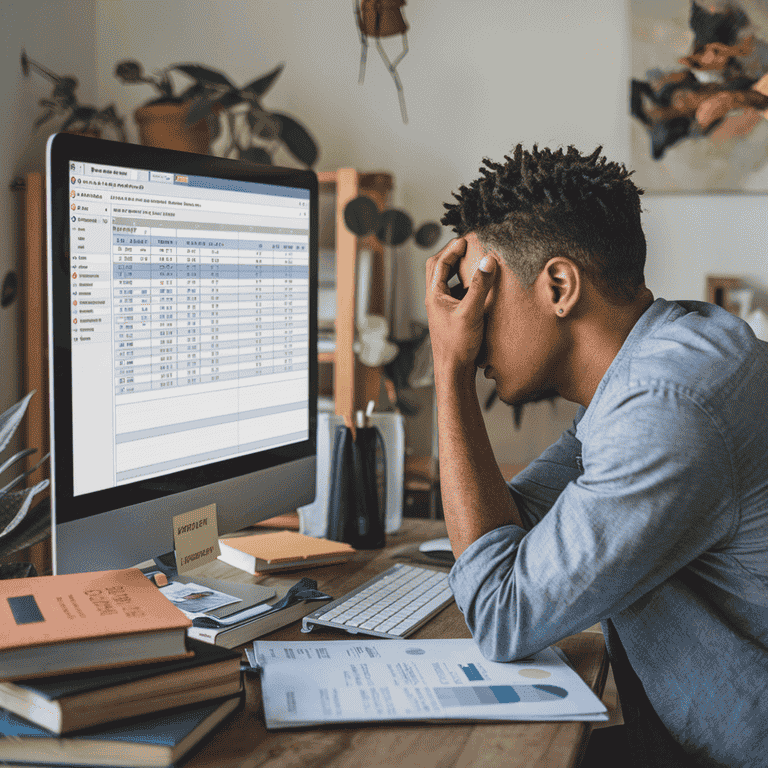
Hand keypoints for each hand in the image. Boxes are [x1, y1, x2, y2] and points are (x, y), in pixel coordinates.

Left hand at [425, 237, 495, 376]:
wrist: (454, 372)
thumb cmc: (458, 346)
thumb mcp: (471, 312)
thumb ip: (481, 285)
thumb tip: (488, 260)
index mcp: (434, 296)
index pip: (439, 263)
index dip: (452, 249)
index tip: (466, 240)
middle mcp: (435, 301)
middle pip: (437, 269)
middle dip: (451, 255)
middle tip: (466, 247)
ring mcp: (442, 309)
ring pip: (446, 282)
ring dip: (457, 270)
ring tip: (473, 263)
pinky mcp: (450, 317)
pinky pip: (454, 294)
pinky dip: (464, 285)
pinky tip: (478, 288)